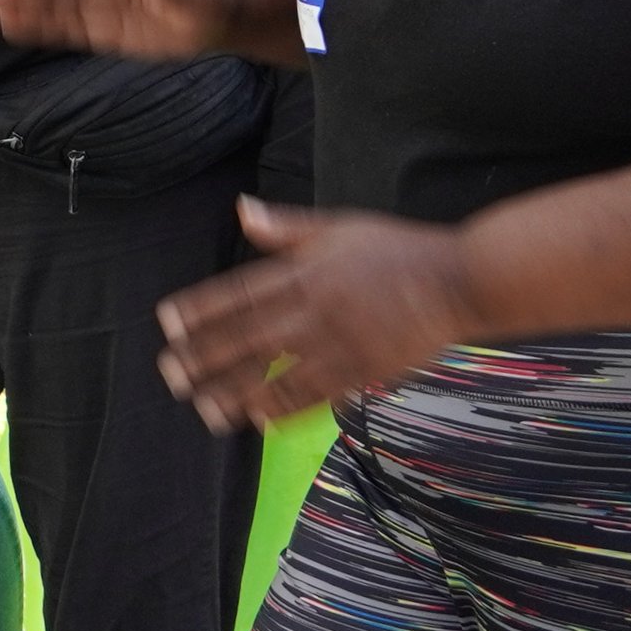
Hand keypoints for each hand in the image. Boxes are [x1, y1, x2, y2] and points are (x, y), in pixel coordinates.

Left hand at [152, 198, 479, 429]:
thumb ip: (288, 228)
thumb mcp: (340, 226)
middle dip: (207, 357)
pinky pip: (318, 393)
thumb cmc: (398, 250)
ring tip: (203, 407)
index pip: (242, 292)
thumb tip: (242, 210)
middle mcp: (318, 308)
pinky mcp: (365, 370)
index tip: (169, 323)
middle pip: (250, 337)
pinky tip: (258, 420)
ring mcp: (342, 342)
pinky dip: (287, 408)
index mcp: (308, 271)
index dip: (204, 309)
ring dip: (237, 392)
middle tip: (170, 373)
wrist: (461, 280)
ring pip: (278, 372)